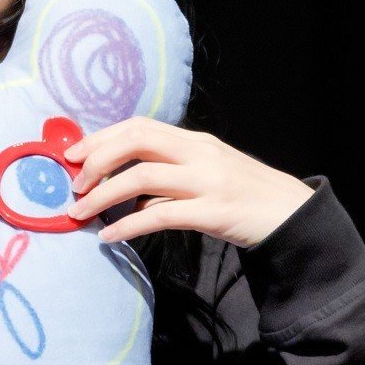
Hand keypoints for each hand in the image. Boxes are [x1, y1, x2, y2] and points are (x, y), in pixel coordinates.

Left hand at [63, 117, 314, 249]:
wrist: (293, 215)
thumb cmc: (243, 196)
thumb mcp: (206, 173)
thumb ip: (169, 173)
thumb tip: (125, 188)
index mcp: (194, 141)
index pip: (138, 126)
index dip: (101, 139)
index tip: (72, 157)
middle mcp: (199, 153)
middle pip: (136, 142)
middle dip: (96, 160)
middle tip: (74, 185)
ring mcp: (208, 181)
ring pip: (142, 178)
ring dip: (103, 196)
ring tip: (79, 214)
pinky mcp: (214, 212)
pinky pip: (160, 216)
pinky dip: (128, 226)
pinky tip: (109, 238)